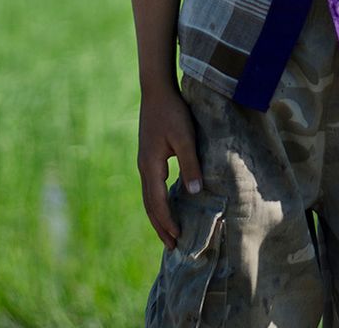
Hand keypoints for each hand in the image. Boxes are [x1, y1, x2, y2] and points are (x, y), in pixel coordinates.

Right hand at [137, 81, 203, 247]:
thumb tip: (194, 193)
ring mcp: (144, 162)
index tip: (178, 239)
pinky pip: (152, 187)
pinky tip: (166, 206)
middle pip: (149, 204)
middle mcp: (144, 167)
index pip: (158, 202)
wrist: (156, 90)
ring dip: (158, 217)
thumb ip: (190, 164)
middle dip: (160, 226)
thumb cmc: (172, 112)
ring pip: (148, 197)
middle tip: (172, 247)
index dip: (168, 222)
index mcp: (151, 165)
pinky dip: (158, 203)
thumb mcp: (185, 138)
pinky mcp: (149, 157)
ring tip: (168, 233)